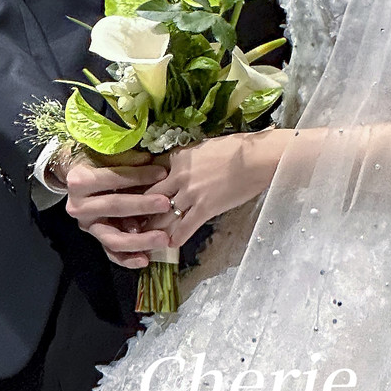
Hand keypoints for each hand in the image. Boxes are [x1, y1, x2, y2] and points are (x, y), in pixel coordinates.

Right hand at [63, 153, 174, 269]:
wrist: (75, 179)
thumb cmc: (95, 162)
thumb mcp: (106, 154)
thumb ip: (126, 159)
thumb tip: (149, 160)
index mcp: (79, 182)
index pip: (113, 178)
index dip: (138, 176)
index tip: (163, 173)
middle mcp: (79, 207)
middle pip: (114, 207)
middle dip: (143, 205)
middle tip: (166, 203)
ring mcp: (87, 226)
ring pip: (113, 238)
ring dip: (140, 240)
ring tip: (163, 238)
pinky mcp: (95, 238)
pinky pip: (111, 253)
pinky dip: (127, 258)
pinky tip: (145, 260)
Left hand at [148, 131, 286, 250]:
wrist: (256, 158)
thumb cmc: (235, 148)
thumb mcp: (203, 146)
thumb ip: (187, 158)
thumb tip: (180, 165)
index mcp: (178, 158)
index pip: (152, 173)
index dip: (143, 186)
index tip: (135, 195)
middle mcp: (179, 176)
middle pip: (152, 196)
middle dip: (141, 210)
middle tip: (133, 220)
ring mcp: (190, 194)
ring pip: (164, 214)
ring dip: (155, 227)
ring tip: (146, 237)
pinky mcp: (205, 209)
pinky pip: (185, 227)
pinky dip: (176, 237)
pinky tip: (170, 244)